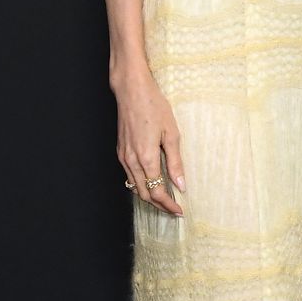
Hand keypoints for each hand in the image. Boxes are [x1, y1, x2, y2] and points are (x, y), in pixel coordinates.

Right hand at [115, 71, 184, 215]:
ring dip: (150, 196)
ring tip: (166, 199)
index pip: (157, 192)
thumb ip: (175, 162)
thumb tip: (181, 185)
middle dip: (159, 205)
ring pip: (135, 187)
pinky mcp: (121, 151)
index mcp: (146, 157)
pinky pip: (130, 176)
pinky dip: (141, 184)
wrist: (131, 90)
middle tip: (174, 209)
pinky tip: (153, 182)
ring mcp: (123, 156)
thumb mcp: (171, 133)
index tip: (179, 211)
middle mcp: (131, 160)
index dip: (168, 205)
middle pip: (144, 194)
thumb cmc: (153, 106)